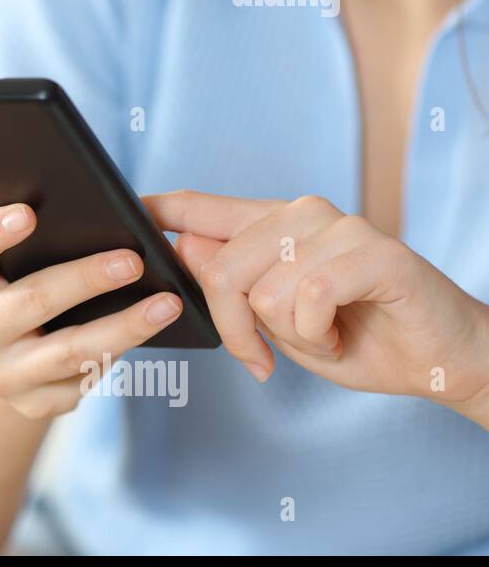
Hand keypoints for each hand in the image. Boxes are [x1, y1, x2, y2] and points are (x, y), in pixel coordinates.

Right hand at [0, 201, 183, 418]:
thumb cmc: (4, 279)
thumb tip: (6, 179)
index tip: (29, 212)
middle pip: (31, 303)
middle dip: (85, 279)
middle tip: (133, 259)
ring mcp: (1, 375)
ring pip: (69, 351)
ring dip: (124, 325)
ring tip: (168, 303)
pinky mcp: (34, 403)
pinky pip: (83, 380)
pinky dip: (119, 354)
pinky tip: (149, 332)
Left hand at [144, 190, 488, 423]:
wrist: (440, 361)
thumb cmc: (356, 338)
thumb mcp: (276, 320)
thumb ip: (232, 284)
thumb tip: (184, 246)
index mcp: (272, 226)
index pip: (201, 206)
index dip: (160, 208)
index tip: (126, 209)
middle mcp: (302, 213)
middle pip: (221, 266)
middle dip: (234, 326)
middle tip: (262, 354)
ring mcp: (340, 227)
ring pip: (264, 287)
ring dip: (288, 334)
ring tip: (323, 335)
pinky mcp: (375, 252)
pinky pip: (308, 297)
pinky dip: (318, 334)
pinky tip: (342, 333)